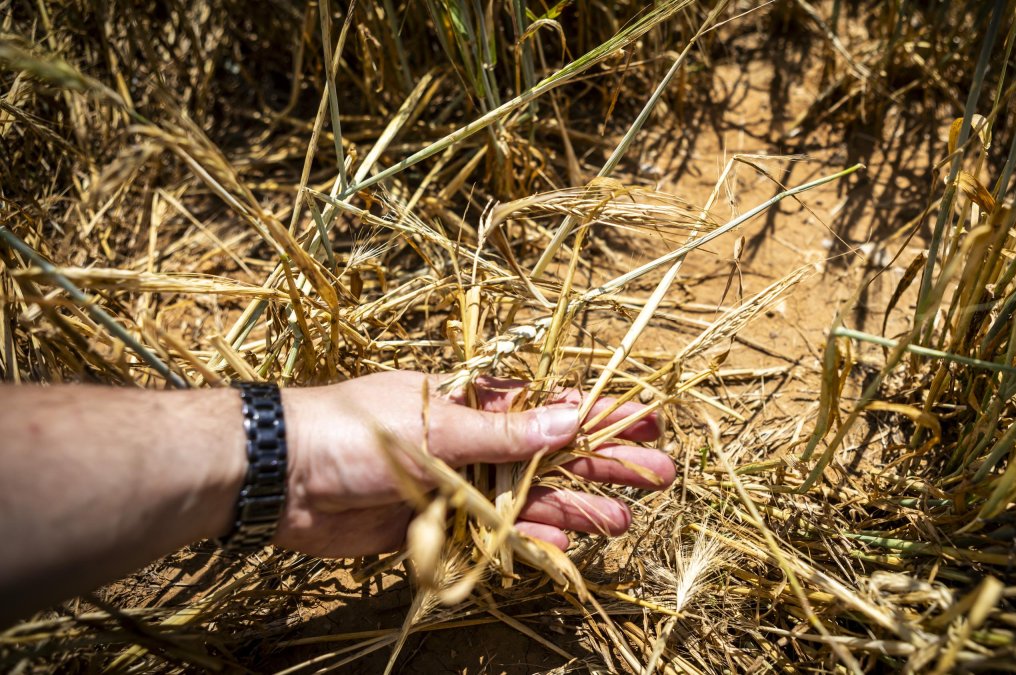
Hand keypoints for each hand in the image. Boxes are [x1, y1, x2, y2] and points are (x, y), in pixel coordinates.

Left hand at [277, 371, 673, 556]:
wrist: (282, 475)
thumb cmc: (356, 428)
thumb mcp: (436, 424)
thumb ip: (506, 432)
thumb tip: (576, 414)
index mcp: (474, 401)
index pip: (552, 407)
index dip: (601, 414)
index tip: (649, 422)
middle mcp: (472, 441)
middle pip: (551, 456)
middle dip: (602, 466)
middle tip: (658, 478)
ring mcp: (456, 484)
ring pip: (527, 498)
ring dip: (572, 508)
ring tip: (621, 522)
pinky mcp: (436, 524)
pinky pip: (491, 533)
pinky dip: (524, 538)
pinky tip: (561, 544)